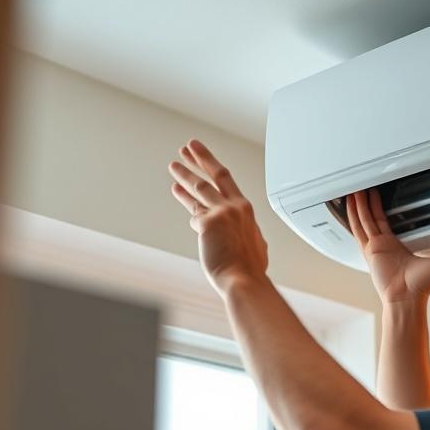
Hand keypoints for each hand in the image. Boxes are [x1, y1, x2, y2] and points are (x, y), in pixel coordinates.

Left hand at [168, 139, 267, 295]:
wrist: (244, 280)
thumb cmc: (249, 270)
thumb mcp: (255, 246)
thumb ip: (247, 234)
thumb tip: (245, 237)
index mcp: (247, 211)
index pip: (227, 181)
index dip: (212, 166)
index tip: (202, 157)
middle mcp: (235, 208)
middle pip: (214, 176)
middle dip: (199, 159)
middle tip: (187, 148)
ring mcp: (221, 214)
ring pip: (199, 188)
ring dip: (185, 175)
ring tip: (174, 165)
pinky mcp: (208, 223)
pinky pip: (195, 217)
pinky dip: (192, 214)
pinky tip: (181, 200)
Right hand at [346, 189, 429, 304]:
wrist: (407, 298)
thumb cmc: (420, 287)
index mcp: (396, 246)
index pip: (385, 222)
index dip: (380, 208)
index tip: (380, 196)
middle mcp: (384, 246)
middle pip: (372, 218)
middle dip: (367, 202)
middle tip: (365, 187)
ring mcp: (375, 247)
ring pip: (364, 220)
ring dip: (358, 205)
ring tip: (356, 190)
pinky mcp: (370, 250)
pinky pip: (359, 229)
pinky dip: (353, 215)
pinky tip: (351, 204)